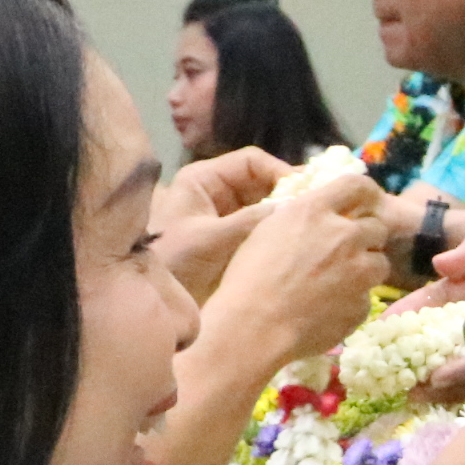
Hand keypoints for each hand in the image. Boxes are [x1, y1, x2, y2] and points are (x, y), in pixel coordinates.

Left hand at [156, 150, 326, 300]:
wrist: (148, 302)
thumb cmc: (172, 262)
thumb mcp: (212, 239)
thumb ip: (252, 220)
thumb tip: (293, 207)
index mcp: (204, 180)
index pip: (251, 162)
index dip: (280, 172)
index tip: (306, 191)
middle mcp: (214, 194)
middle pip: (260, 183)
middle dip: (286, 194)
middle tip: (316, 209)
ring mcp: (221, 218)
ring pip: (261, 207)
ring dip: (282, 215)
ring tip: (310, 226)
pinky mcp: (228, 243)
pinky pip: (257, 230)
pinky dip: (274, 234)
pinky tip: (294, 245)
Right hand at [202, 175, 389, 371]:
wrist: (253, 328)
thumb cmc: (247, 278)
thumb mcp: (268, 231)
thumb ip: (302, 218)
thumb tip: (320, 217)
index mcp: (315, 212)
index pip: (357, 186)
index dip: (366, 194)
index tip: (366, 204)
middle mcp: (344, 237)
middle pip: (376, 228)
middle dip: (365, 239)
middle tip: (344, 254)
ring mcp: (358, 272)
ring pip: (379, 264)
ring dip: (365, 270)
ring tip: (337, 285)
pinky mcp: (361, 306)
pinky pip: (365, 299)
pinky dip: (351, 303)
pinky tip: (326, 312)